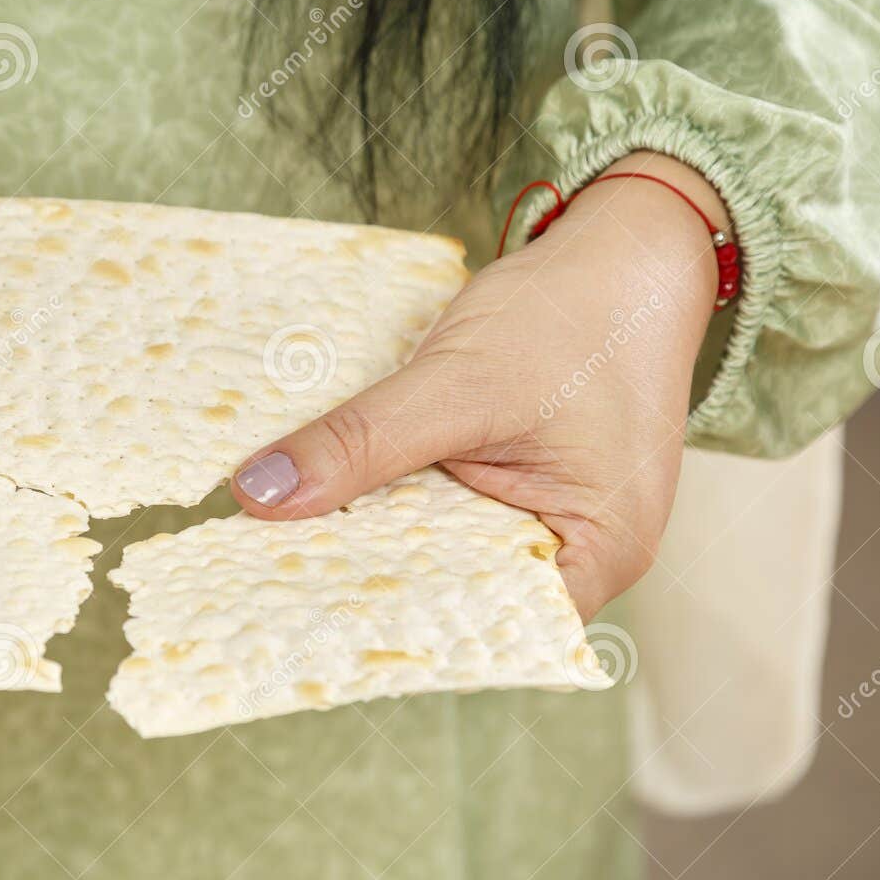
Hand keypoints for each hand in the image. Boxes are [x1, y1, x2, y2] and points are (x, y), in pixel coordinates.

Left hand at [230, 152, 726, 619]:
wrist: (621, 253)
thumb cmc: (573, 314)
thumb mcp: (456, 383)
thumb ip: (361, 443)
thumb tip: (258, 496)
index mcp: (600, 555)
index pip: (486, 626)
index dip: (394, 626)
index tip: (299, 620)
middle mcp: (581, 557)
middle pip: (459, 597)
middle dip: (371, 590)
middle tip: (265, 590)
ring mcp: (548, 523)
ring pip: (444, 554)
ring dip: (376, 544)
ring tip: (279, 554)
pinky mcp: (516, 489)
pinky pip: (446, 514)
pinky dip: (395, 503)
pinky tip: (327, 501)